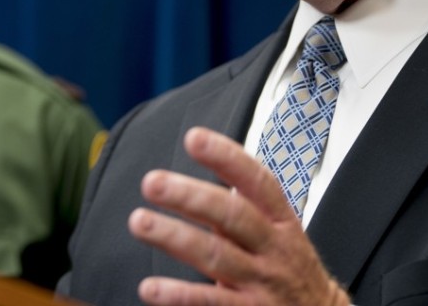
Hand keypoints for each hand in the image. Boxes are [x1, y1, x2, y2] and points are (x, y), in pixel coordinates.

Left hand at [128, 126, 349, 305]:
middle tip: (152, 182)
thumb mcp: (278, 231)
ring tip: (140, 222)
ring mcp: (261, 283)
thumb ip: (239, 205)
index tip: (194, 138)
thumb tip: (196, 171)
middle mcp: (273, 248)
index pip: (258, 182)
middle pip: (232, 216)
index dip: (227, 158)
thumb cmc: (288, 268)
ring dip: (174, 238)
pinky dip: (179, 296)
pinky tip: (151, 288)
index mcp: (281, 220)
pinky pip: (211, 303)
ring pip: (216, 256)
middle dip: (190, 196)